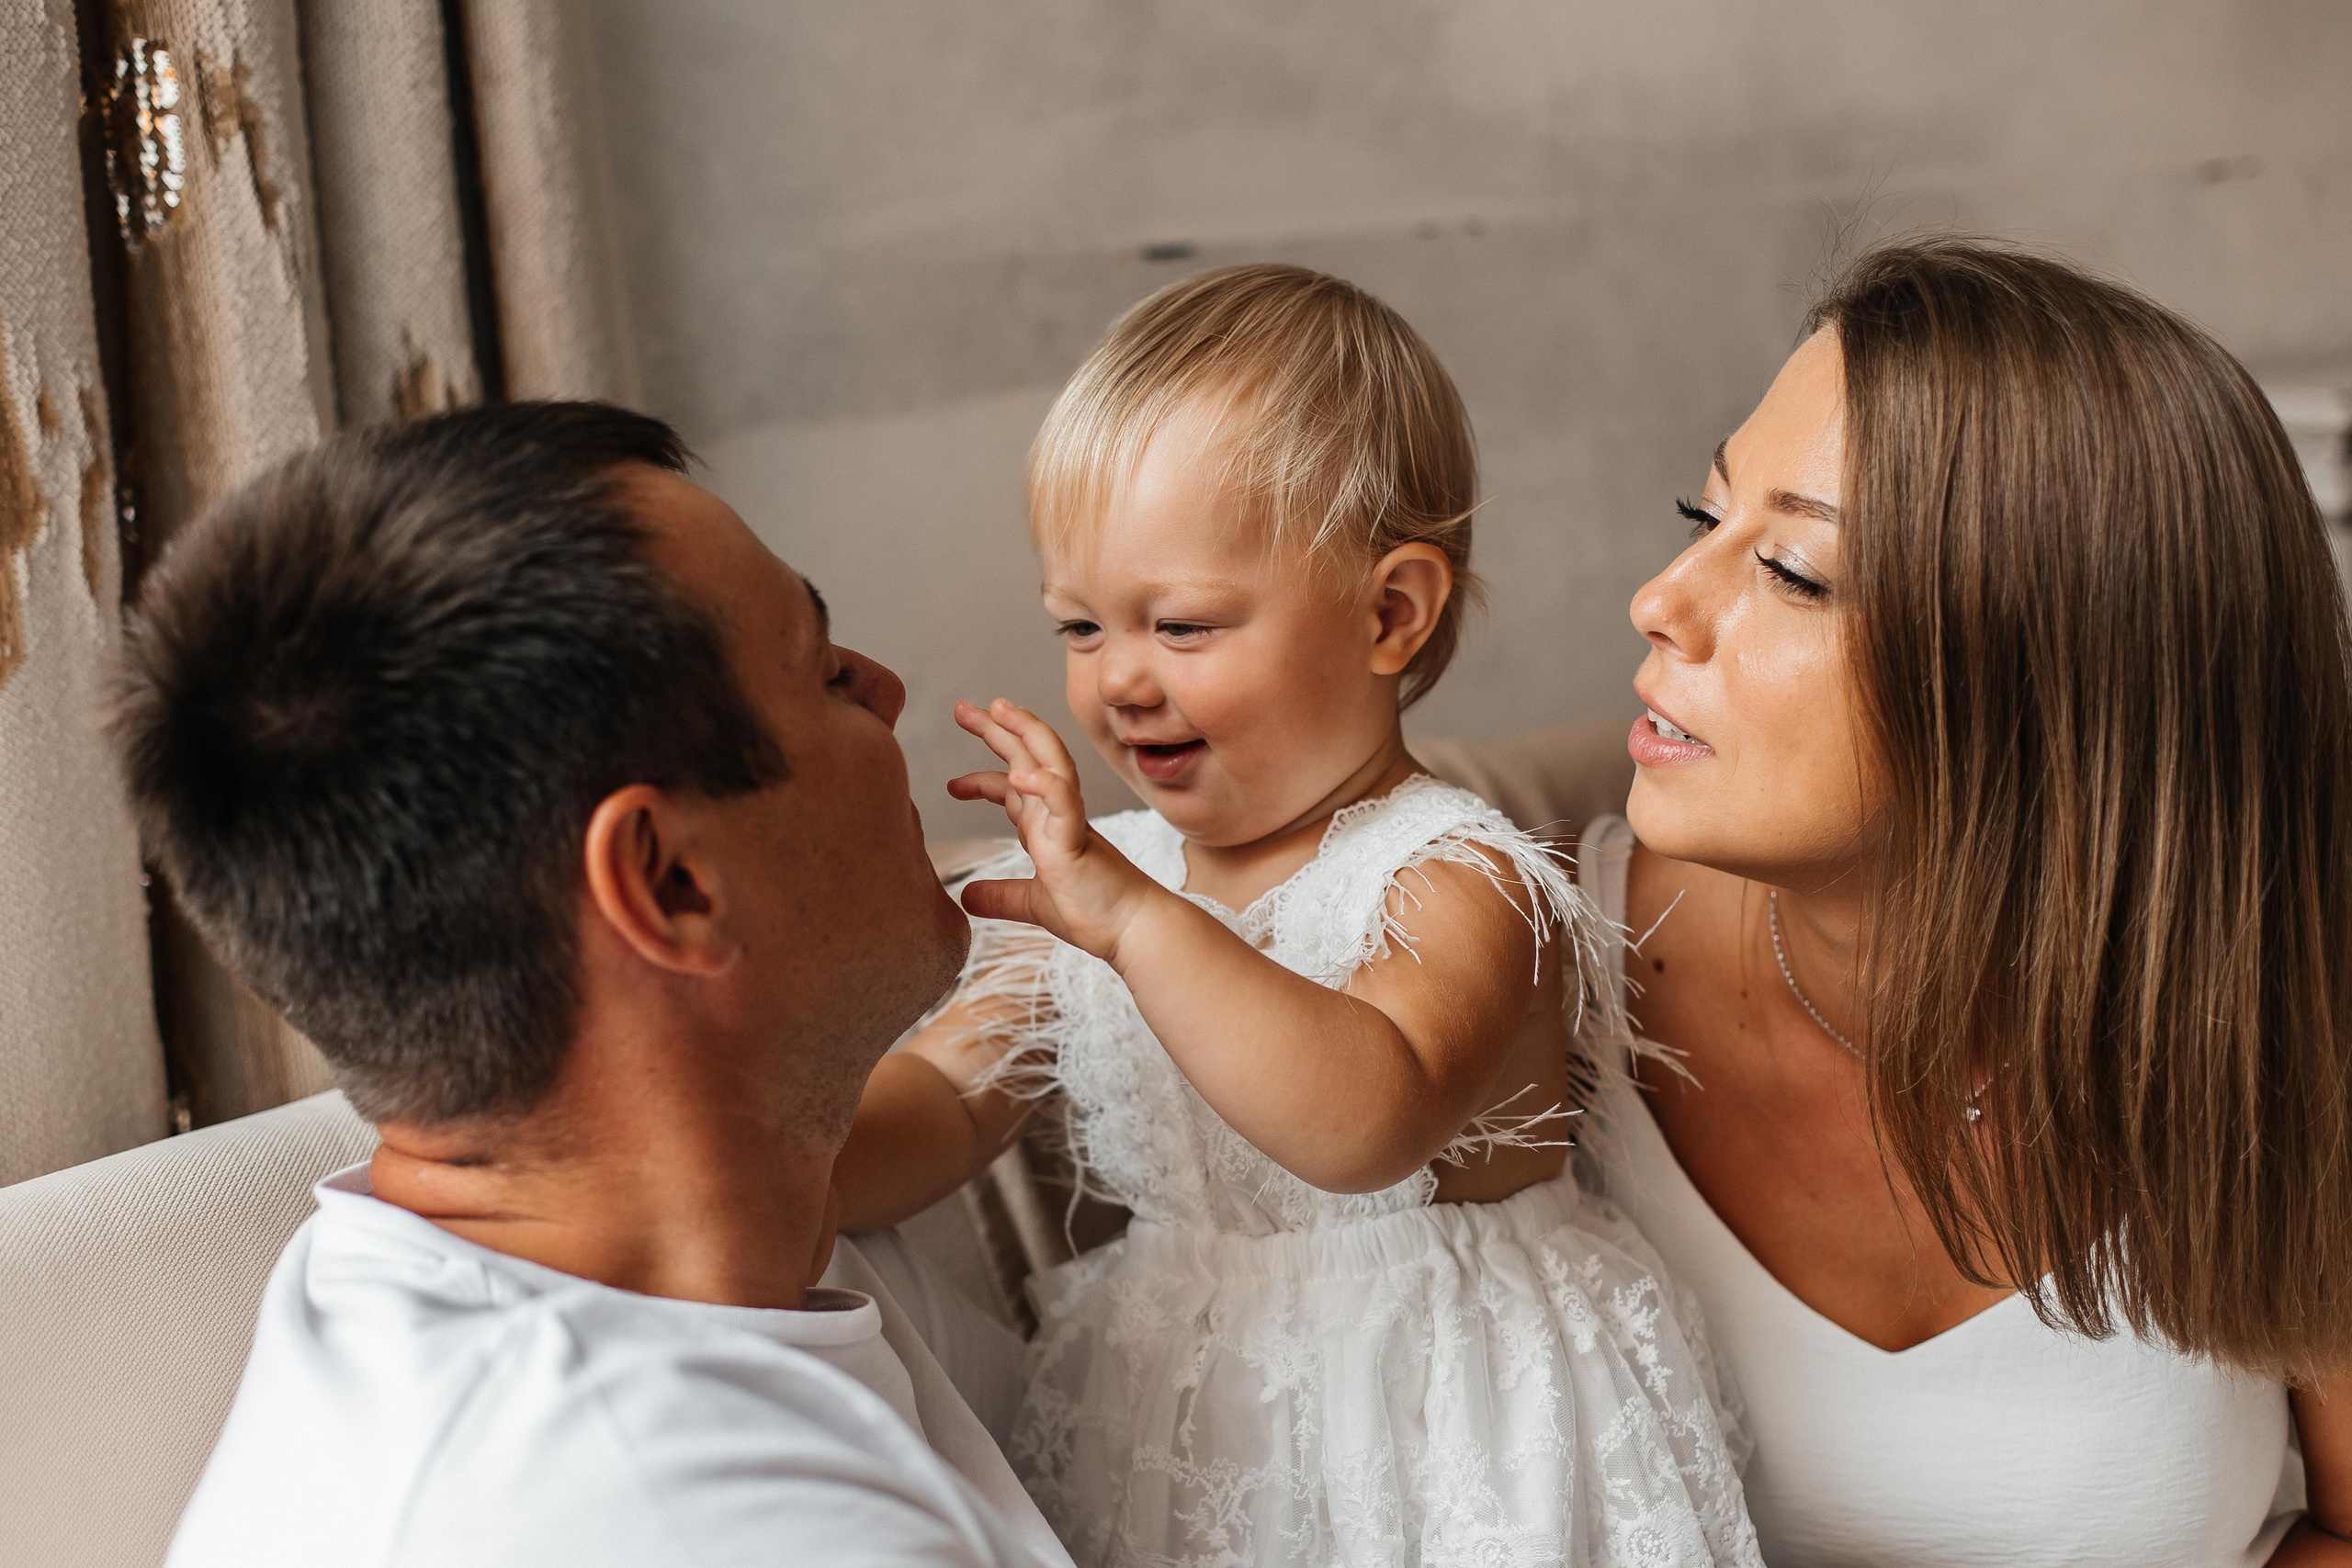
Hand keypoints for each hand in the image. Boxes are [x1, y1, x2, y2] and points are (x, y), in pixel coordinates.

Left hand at [948, 698, 1162, 961]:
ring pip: (1051, 762)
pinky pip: (1064, 802)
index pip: (1013, 787)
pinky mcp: (1078, 839)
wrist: (1133, 931)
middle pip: (1027, 757)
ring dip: (1025, 732)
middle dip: (996, 729)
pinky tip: (1018, 776)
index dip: (982, 780)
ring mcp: (1069, 821)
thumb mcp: (1033, 904)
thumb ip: (1001, 897)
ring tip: (998, 709)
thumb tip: (966, 897)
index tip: (951, 786)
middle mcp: (1057, 814)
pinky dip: (1043, 785)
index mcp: (1047, 826)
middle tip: (963, 708)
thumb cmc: (1094, 913)